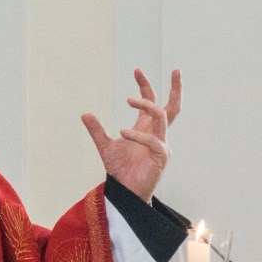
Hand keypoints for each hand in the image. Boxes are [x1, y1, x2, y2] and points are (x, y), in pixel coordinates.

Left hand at [81, 68, 180, 200]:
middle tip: (176, 70)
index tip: (136, 70)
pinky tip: (122, 133)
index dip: (145, 86)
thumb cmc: (120, 170)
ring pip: (162, 116)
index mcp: (146, 128)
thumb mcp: (105, 146)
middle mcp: (157, 133)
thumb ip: (97, 131)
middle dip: (176, 88)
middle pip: (172, 107)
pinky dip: (138, 135)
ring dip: (146, 105)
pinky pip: (153, 140)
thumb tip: (85, 114)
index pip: (151, 101)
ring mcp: (161, 144)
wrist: (124, 191)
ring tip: (128, 99)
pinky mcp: (161, 156)